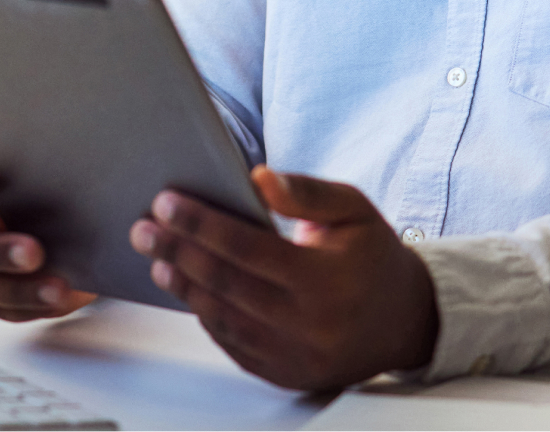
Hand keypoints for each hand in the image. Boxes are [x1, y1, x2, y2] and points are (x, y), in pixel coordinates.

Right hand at [0, 168, 98, 320]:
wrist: (101, 236)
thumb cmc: (81, 195)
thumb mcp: (82, 175)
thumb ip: (75, 167)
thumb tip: (92, 163)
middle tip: (33, 253)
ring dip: (18, 287)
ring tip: (57, 286)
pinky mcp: (11, 298)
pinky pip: (8, 310)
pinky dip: (31, 307)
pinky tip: (58, 298)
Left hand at [129, 166, 439, 390]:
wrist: (405, 318)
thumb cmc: (374, 256)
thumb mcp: (353, 209)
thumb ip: (305, 192)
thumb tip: (256, 177)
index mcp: (326, 280)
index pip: (248, 248)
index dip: (202, 224)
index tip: (166, 203)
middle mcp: (309, 324)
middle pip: (227, 285)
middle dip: (178, 252)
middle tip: (144, 229)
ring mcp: (296, 355)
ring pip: (225, 319)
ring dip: (186, 287)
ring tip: (159, 259)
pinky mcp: (286, 373)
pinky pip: (235, 345)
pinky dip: (207, 316)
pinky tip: (189, 290)